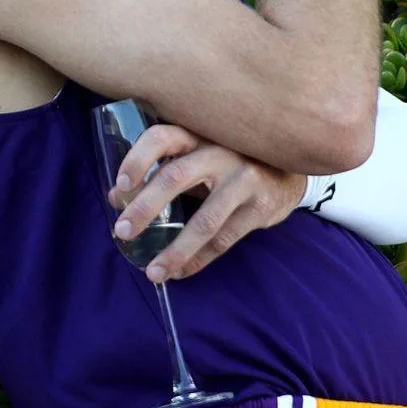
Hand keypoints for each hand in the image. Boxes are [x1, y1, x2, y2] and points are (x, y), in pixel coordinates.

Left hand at [110, 123, 307, 283]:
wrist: (289, 171)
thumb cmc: (230, 161)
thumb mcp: (197, 155)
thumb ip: (161, 170)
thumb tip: (117, 196)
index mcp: (198, 135)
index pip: (161, 137)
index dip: (137, 159)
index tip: (119, 186)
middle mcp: (220, 151)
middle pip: (174, 177)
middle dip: (145, 207)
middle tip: (122, 231)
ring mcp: (244, 179)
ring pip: (204, 220)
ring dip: (175, 250)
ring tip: (152, 272)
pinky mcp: (261, 206)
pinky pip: (224, 239)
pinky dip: (199, 260)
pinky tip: (180, 272)